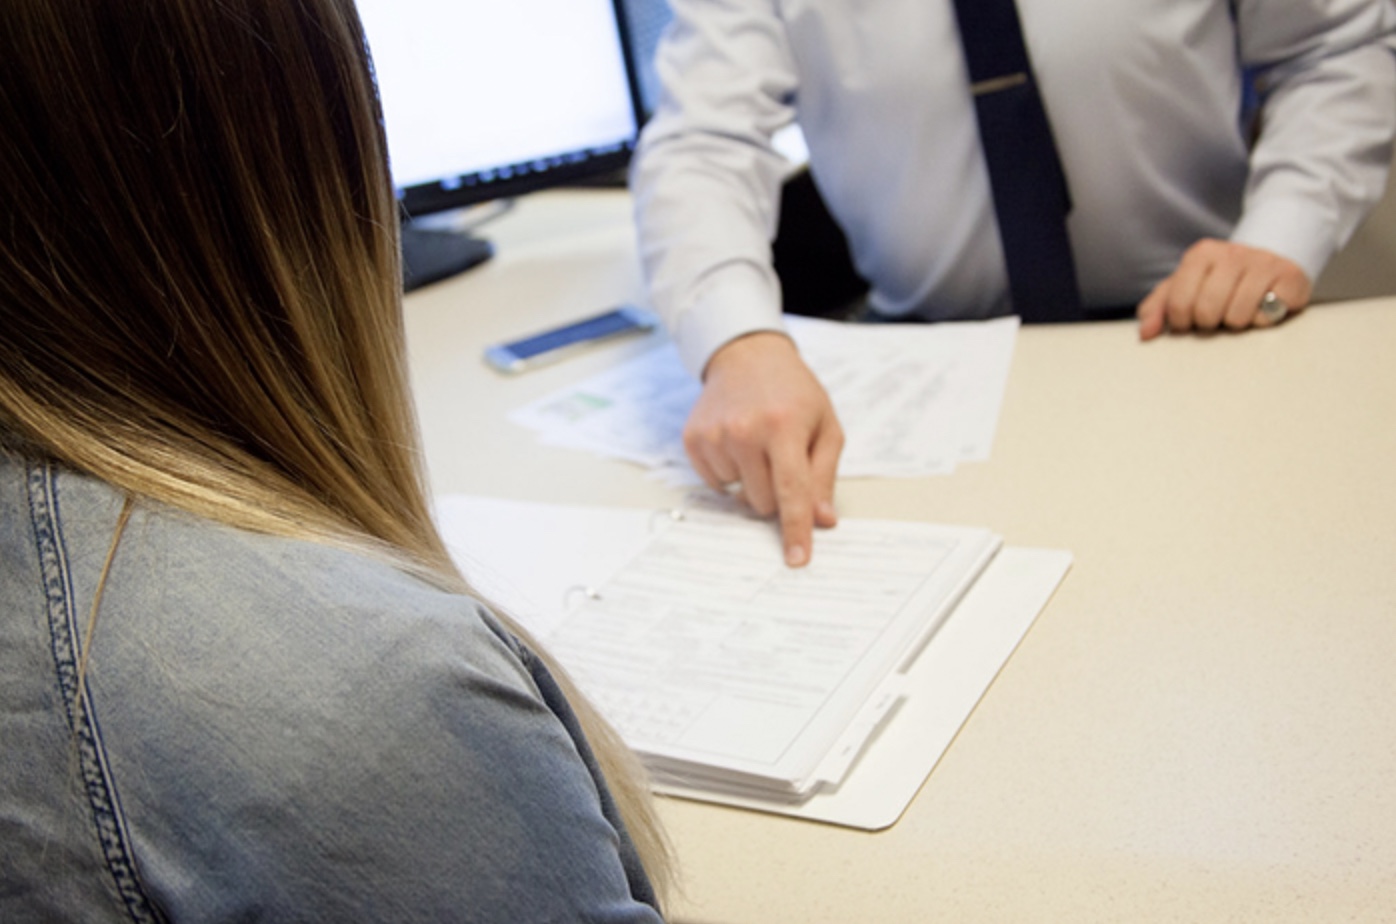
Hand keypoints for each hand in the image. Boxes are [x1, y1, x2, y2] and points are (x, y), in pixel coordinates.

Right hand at [685, 332, 843, 566]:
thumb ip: (825, 475)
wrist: (747, 357)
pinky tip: (736, 443)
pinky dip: (730, 472)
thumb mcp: (825, 425)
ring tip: (757, 443)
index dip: (795, 529)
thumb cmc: (793, 393)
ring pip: (739, 497)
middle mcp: (744, 431)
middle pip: (764, 503)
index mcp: (783, 426)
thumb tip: (821, 520)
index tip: (796, 560)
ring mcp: (714, 436)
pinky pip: (717, 484)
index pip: (792, 491)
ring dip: (752, 480)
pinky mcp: (693, 440)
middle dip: (777, 493)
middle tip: (781, 458)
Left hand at [1137, 240, 1311, 340]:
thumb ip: (1158, 308)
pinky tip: (1263, 306)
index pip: (1179, 303)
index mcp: (1201, 254)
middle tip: (1217, 316)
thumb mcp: (1185, 288)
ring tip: (1240, 309)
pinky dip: (1262, 320)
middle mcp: (1232, 253)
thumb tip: (1145, 333)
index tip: (1190, 319)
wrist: (1270, 262)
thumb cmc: (1219, 282)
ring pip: (1237, 316)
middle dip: (1209, 323)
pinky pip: (1266, 316)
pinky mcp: (1290, 277)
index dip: (1182, 322)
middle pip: (1207, 311)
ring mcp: (1263, 262)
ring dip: (1236, 323)